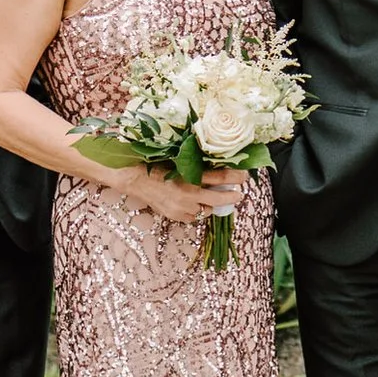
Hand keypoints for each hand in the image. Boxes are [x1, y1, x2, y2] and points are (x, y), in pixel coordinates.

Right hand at [115, 164, 246, 224]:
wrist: (133, 177)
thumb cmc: (155, 164)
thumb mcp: (179, 159)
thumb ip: (197, 164)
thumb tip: (218, 166)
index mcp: (188, 176)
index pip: (220, 177)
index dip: (235, 177)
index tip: (244, 176)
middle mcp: (187, 194)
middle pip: (219, 199)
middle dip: (232, 197)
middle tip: (238, 194)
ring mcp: (181, 207)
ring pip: (206, 210)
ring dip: (211, 203)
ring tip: (211, 197)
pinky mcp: (175, 216)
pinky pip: (192, 216)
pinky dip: (196, 210)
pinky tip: (193, 203)